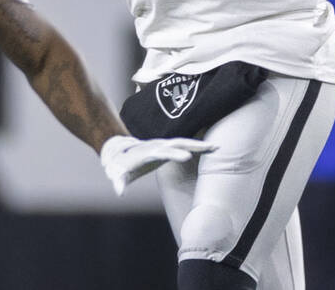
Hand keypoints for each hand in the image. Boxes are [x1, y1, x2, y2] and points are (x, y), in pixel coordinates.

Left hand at [99, 135, 215, 195]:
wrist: (122, 150)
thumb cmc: (121, 165)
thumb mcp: (118, 173)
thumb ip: (119, 181)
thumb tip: (119, 192)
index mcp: (147, 152)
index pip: (161, 152)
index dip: (173, 154)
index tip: (186, 157)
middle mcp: (158, 145)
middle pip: (176, 144)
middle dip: (191, 146)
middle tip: (208, 148)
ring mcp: (165, 145)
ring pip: (183, 142)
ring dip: (199, 145)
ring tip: (216, 147)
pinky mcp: (170, 147)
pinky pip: (185, 145)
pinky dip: (198, 146)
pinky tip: (213, 148)